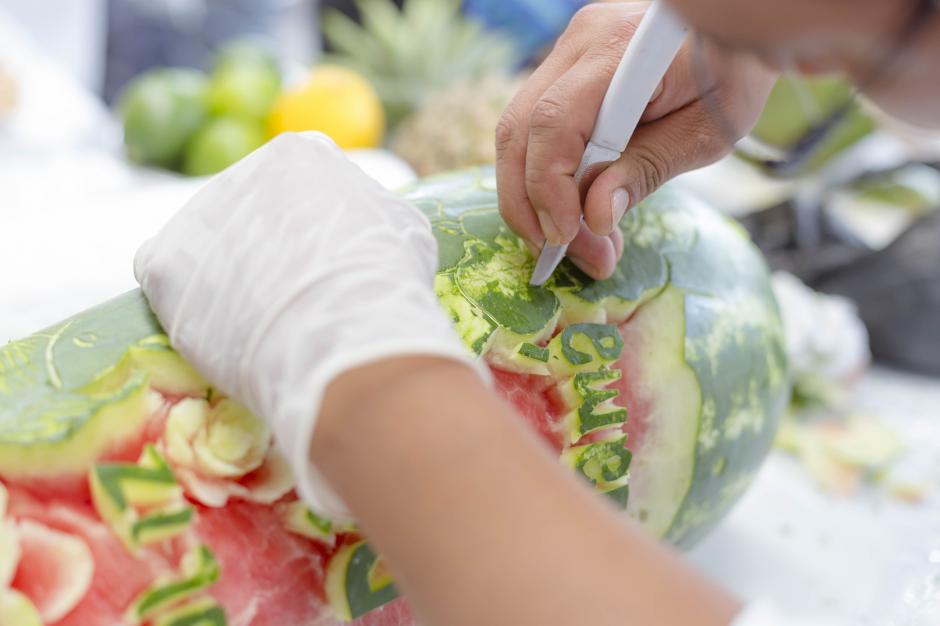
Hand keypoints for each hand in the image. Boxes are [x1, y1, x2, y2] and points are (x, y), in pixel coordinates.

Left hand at [134, 132, 485, 519]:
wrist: (342, 332)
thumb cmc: (385, 281)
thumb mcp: (401, 227)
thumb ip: (371, 211)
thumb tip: (365, 218)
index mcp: (301, 153)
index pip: (298, 185)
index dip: (311, 231)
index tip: (322, 264)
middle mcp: (240, 169)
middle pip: (248, 212)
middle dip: (264, 251)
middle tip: (289, 298)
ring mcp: (196, 213)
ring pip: (209, 248)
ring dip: (226, 277)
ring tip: (259, 322)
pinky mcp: (162, 263)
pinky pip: (171, 281)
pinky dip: (191, 304)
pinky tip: (223, 328)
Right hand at [496, 1, 774, 278]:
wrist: (739, 29)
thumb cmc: (732, 75)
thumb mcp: (704, 133)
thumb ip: (646, 171)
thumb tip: (595, 216)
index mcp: (618, 52)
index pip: (553, 123)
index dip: (548, 188)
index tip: (565, 237)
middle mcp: (580, 43)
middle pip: (519, 130)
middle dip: (528, 204)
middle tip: (561, 255)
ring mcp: (567, 53)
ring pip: (518, 133)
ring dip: (534, 198)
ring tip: (576, 244)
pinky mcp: (565, 70)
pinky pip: (536, 130)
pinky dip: (546, 178)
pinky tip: (576, 214)